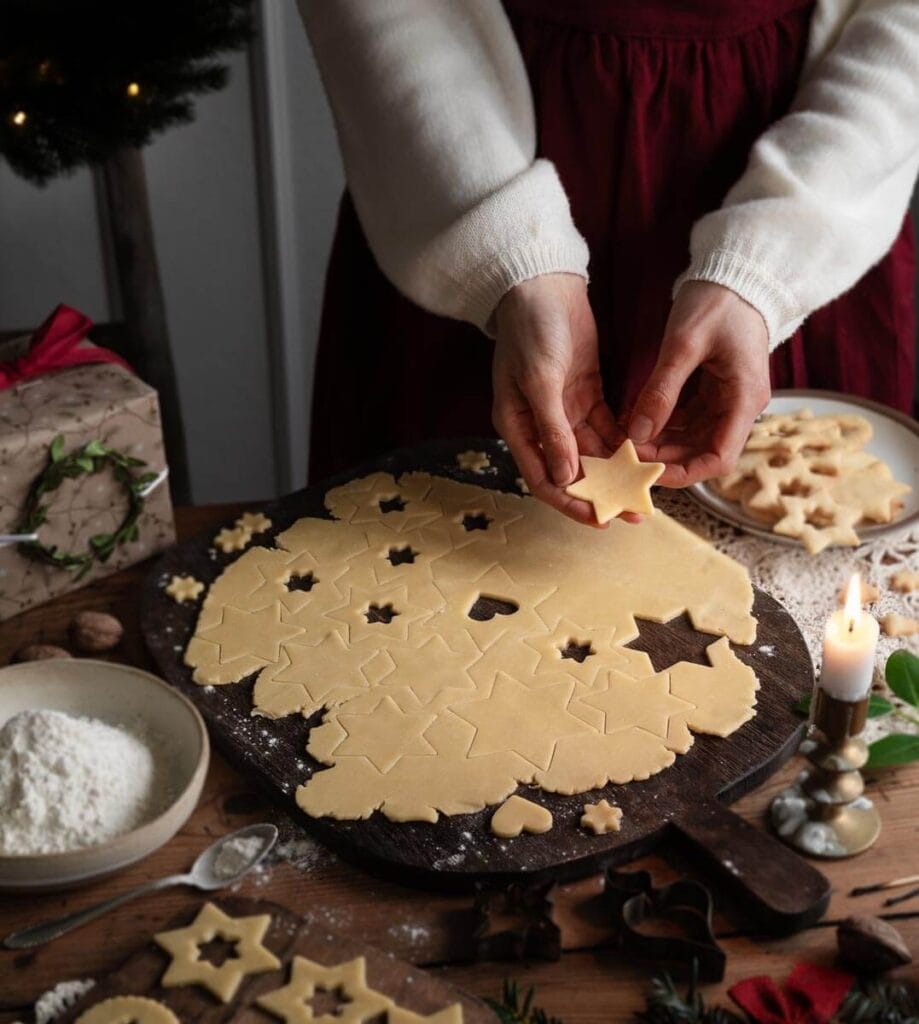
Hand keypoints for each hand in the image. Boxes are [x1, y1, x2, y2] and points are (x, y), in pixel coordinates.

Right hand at [492, 274, 623, 525]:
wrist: (543, 285)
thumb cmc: (531, 330)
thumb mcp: (540, 380)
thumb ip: (553, 429)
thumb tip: (566, 477)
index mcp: (518, 427)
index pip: (545, 479)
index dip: (571, 502)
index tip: (600, 519)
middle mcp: (540, 425)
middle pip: (572, 472)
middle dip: (601, 493)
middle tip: (633, 511)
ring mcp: (563, 410)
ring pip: (592, 453)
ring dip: (616, 472)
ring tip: (645, 490)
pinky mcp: (584, 394)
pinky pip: (605, 429)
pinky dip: (622, 443)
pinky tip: (644, 457)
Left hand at [628, 281, 770, 486]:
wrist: (736, 274)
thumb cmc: (717, 301)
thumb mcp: (685, 344)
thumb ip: (661, 391)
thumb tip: (637, 434)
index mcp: (744, 399)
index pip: (720, 459)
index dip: (683, 472)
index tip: (648, 472)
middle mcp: (741, 406)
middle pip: (703, 453)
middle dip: (665, 459)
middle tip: (625, 456)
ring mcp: (728, 400)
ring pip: (693, 439)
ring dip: (661, 443)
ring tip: (625, 440)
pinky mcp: (714, 391)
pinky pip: (688, 420)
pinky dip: (663, 425)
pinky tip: (636, 421)